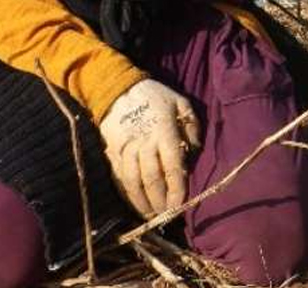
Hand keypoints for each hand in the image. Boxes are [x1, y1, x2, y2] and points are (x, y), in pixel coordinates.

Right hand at [100, 79, 200, 218]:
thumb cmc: (157, 98)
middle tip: (168, 217)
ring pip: (133, 182)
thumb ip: (192, 127)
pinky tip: (135, 205)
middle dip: (161, 201)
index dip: (176, 189)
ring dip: (143, 203)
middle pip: (151, 179)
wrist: (120, 90)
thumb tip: (196, 152)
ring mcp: (125, 149)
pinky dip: (126, 195)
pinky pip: (118, 179)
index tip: (180, 206)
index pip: (172, 166)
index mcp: (163, 131)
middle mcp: (143, 143)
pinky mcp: (112, 154)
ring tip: (152, 216)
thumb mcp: (182, 104)